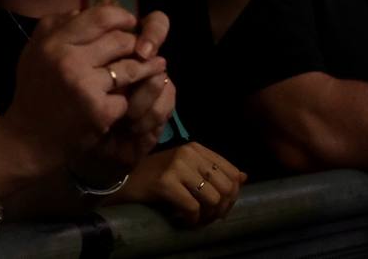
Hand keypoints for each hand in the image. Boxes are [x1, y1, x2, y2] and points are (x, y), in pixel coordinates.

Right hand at [2, 6, 164, 170]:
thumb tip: (82, 10)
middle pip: (120, 40)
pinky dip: (126, 101)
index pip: (100, 17)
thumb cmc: (34, 92)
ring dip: (145, 68)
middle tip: (142, 48)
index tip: (130, 23)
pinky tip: (125, 102)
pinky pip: (126, 98)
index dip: (122, 17)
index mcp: (54, 42)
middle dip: (135, 44)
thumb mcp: (35, 51)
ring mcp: (86, 86)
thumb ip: (55, 26)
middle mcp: (69, 60)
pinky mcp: (100, 111)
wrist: (28, 140)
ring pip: (130, 68)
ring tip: (156, 66)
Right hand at [118, 142, 243, 225]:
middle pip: (226, 187)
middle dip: (221, 209)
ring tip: (195, 219)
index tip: (219, 207)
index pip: (233, 172)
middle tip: (207, 217)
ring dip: (206, 217)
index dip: (232, 195)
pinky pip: (193, 208)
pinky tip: (182, 219)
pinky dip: (191, 220)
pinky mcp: (165, 182)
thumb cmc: (156, 176)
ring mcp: (177, 166)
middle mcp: (189, 153)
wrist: (124, 180)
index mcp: (197, 148)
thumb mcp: (187, 169)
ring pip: (212, 199)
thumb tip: (244, 176)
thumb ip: (214, 171)